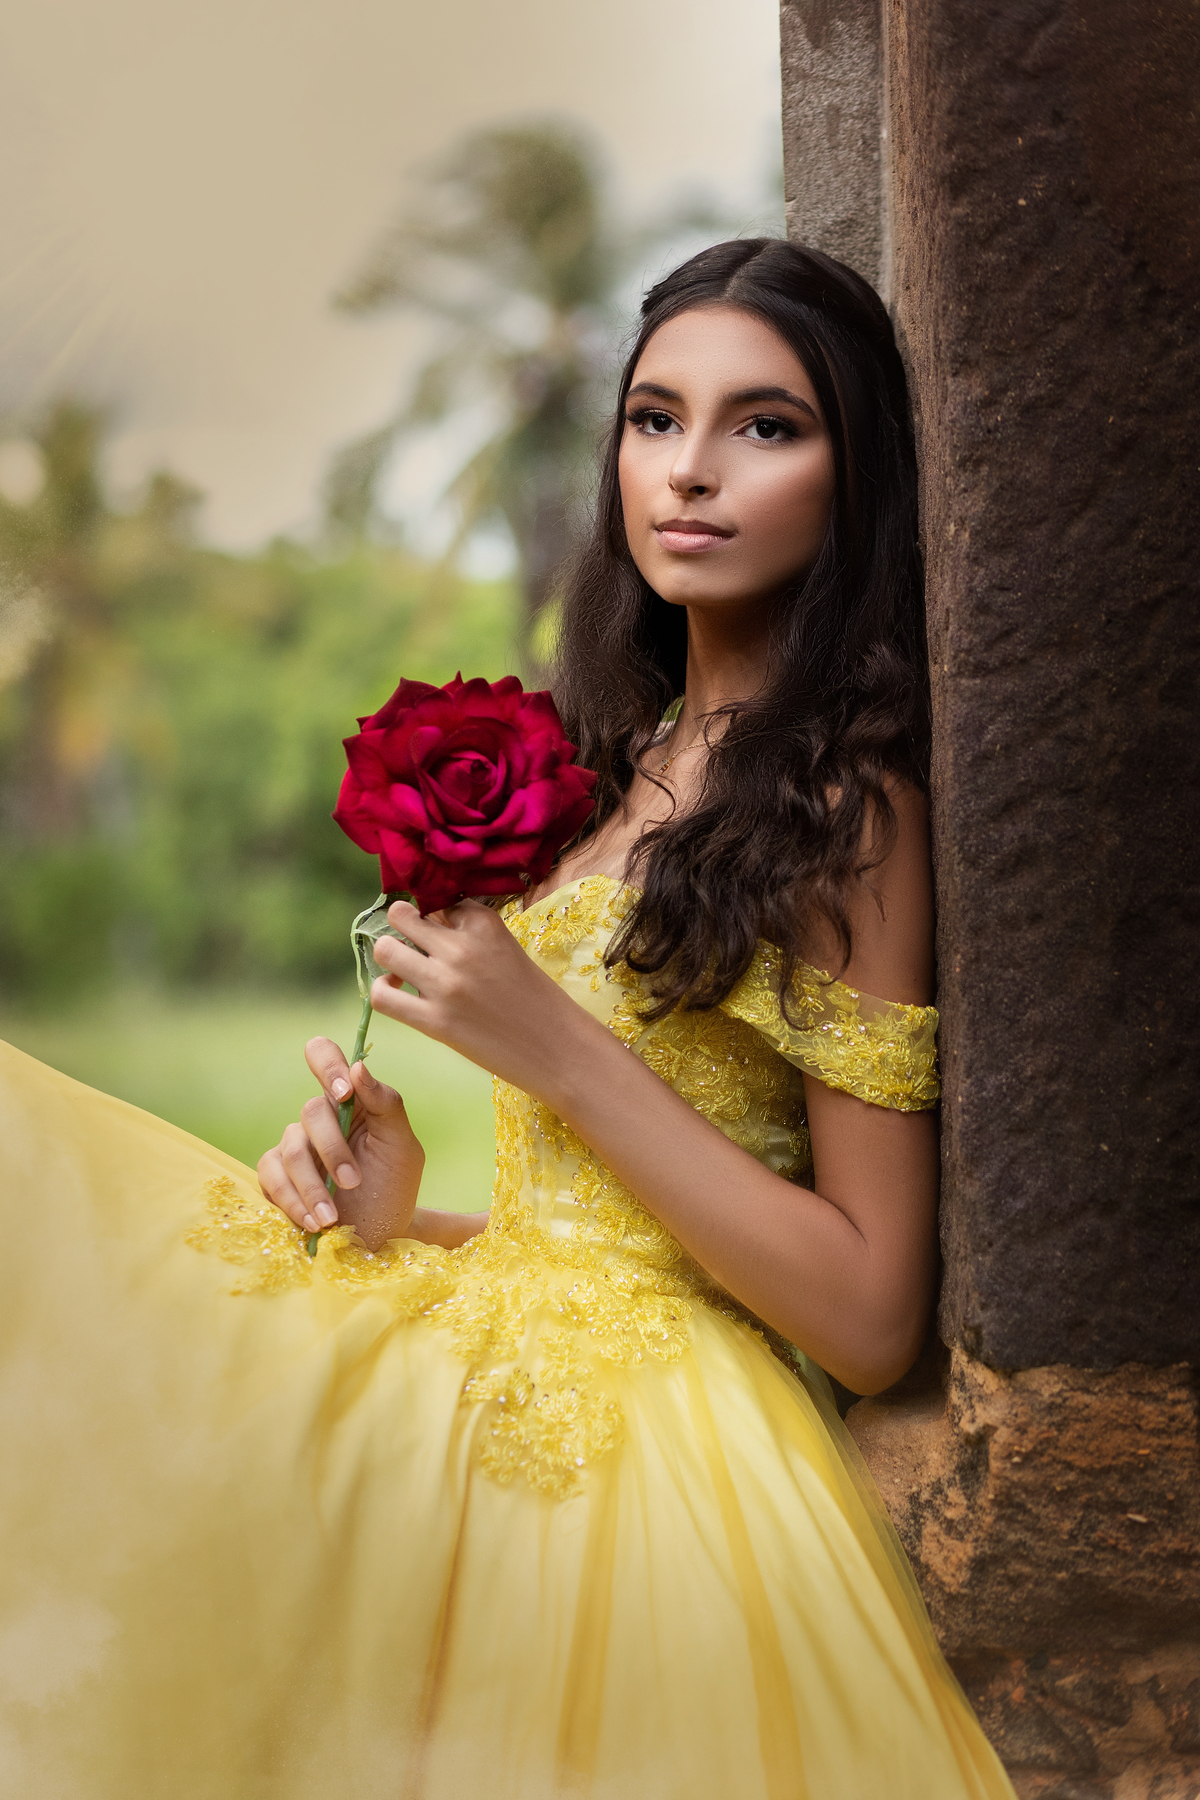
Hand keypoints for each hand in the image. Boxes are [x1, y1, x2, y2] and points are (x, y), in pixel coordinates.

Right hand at [257, 1038, 424, 1250]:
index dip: (328, 1066)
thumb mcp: (402, 1146)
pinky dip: (293, 1201)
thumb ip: (386, 1104)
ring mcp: (294, 1145)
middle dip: (333, 1150)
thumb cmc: (394, 1186)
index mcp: (351, 1099)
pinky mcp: (276, 1175)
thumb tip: (359, 1067)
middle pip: (311, 1111)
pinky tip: (315, 1223)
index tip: (344, 1092)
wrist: (381, 1236)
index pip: (325, 1057)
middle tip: (354, 1182)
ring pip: (291, 1148)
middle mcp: (319, 1117)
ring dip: (314, 1186)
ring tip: (333, 1217)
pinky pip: (271, 1176)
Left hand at [368, 899, 582, 1100]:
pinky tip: (397, 993)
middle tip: (413, 945)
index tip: (442, 932)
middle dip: (402, 928)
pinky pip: (382, 995)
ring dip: (389, 957)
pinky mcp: (435, 1020)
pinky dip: (382, 990)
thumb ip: (469, 933)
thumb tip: (427, 921)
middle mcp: (461, 947)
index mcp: (484, 922)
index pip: (437, 901)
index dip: (434, 916)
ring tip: (403, 970)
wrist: (558, 1047)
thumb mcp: (506, 948)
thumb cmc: (535, 998)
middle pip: (401, 915)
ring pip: (384, 950)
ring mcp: (446, 983)